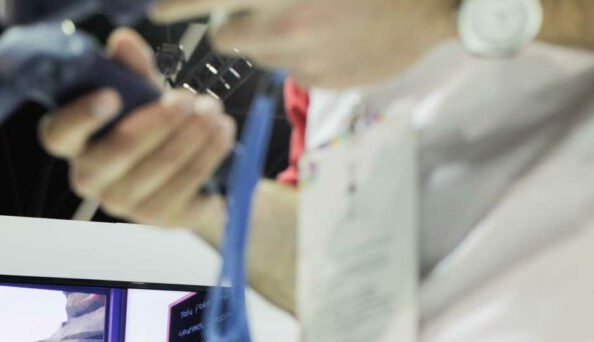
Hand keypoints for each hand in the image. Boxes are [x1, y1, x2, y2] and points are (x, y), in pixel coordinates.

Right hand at [38, 28, 235, 230]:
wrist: (192, 176)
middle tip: (186, 99)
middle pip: (116, 153)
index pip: (59, 134)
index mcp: (76, 143)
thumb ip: (133, 69)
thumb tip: (124, 42)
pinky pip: (184, 186)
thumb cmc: (156, 128)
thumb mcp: (145, 94)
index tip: (112, 96)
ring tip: (213, 110)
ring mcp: (123, 204)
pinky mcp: (157, 218)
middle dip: (157, 122)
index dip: (80, 116)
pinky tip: (222, 134)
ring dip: (191, 135)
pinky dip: (207, 155)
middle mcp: (91, 178)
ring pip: (158, 168)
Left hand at [152, 0, 456, 88]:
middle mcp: (286, 24)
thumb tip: (229, 4)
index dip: (177, 5)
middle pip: (227, 36)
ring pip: (259, 54)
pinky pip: (291, 70)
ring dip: (269, 38)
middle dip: (234, 22)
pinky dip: (301, 55)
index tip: (157, 11)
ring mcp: (304, 58)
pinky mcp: (321, 81)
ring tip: (308, 18)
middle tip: (260, 9)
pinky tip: (333, 36)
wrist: (437, 4)